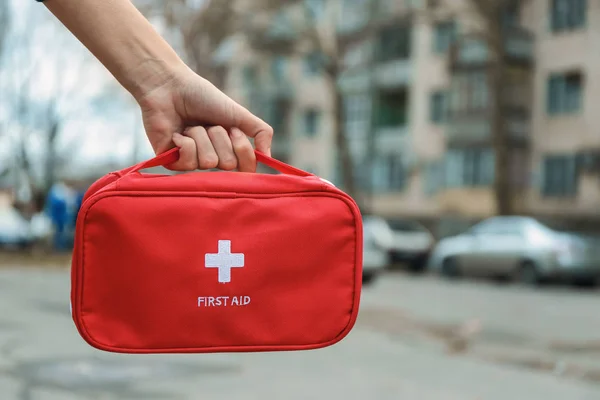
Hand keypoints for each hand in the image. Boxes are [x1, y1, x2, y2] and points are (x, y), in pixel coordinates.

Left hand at [137, 66, 272, 171]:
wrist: (170, 87)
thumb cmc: (203, 97)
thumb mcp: (238, 113)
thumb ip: (261, 132)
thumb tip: (267, 158)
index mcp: (228, 148)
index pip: (246, 168)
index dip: (243, 150)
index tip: (234, 130)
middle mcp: (212, 157)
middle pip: (229, 164)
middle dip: (220, 138)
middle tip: (209, 124)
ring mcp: (192, 162)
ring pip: (209, 163)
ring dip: (202, 137)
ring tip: (191, 125)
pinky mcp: (172, 162)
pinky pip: (188, 163)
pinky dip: (186, 142)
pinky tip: (177, 133)